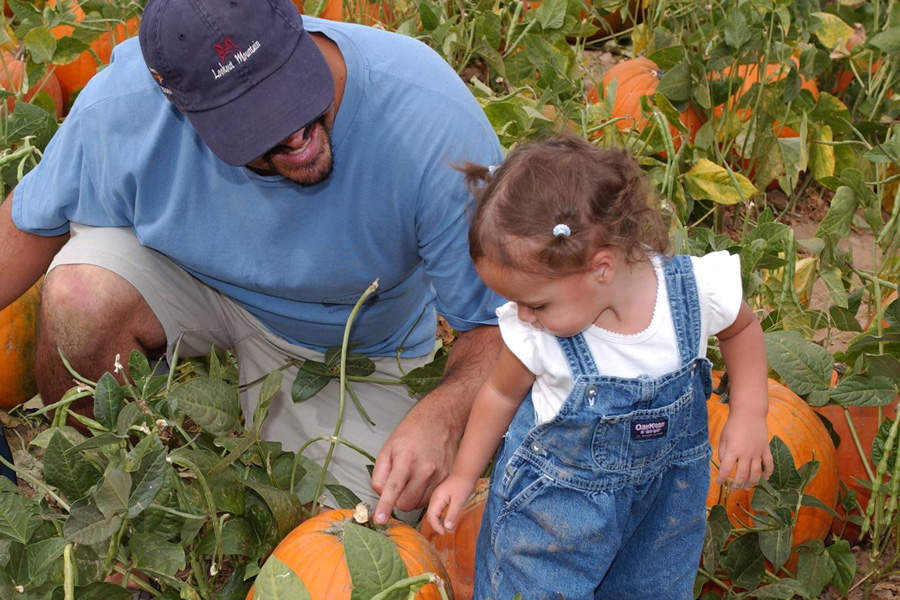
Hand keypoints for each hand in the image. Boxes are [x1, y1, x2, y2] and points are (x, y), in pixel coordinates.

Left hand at [371, 402, 458, 523]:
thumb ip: (380, 473)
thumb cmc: (411, 433)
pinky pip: (431, 499)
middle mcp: (424, 469)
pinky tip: (422, 480)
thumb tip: (381, 495)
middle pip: (406, 503)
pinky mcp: (448, 478)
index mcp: (406, 459)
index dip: (385, 506)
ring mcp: (439, 475)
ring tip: (412, 479)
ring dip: (411, 498)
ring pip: (419, 505)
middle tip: (398, 486)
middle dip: (398, 500)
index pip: (393, 488)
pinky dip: (423, 495)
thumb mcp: (388, 448)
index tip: (379, 519)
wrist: (440, 421)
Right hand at [425, 474, 476, 534]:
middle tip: (448, 532)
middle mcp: (434, 498)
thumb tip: (446, 528)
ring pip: (434, 514)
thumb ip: (452, 515)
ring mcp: (437, 498)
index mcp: (437, 499)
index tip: (445, 533)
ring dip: (439, 522)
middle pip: (431, 516)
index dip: (436, 527)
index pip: (431, 517)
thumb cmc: (463, 486)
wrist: (466, 473)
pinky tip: (448, 521)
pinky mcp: (441, 498)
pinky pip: (438, 510)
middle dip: (437, 526)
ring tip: (449, 529)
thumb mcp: (459, 502)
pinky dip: (441, 517)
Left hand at [715, 415, 773, 489]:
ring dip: (751, 483)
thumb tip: (723, 463)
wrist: (749, 413)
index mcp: (732, 450)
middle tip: (733, 489)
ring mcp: (757, 452)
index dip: (721, 478)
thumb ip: (723, 452)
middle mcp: (745, 453)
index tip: (718, 482)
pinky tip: (765, 478)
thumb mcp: (723, 437)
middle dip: (737, 484)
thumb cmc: (733, 425)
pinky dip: (768, 473)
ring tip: (747, 487)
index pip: (725, 469)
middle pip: (742, 475)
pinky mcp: (766, 449)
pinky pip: (769, 464)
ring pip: (755, 473)